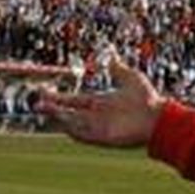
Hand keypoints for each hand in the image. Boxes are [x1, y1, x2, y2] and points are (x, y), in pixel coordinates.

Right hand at [39, 59, 164, 147]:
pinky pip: (82, 135)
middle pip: (68, 113)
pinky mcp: (102, 137)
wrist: (157, 117)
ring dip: (58, 118)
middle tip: (37, 104)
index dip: (59, 98)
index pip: (74, 101)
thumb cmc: (147, 98)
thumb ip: (118, 69)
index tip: (45, 94)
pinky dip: (72, 130)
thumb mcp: (130, 78)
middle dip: (53, 109)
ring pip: (71, 124)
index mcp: (100, 102)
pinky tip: (61, 123)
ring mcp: (98, 126)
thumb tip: (112, 56)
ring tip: (44, 110)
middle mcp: (96, 115)